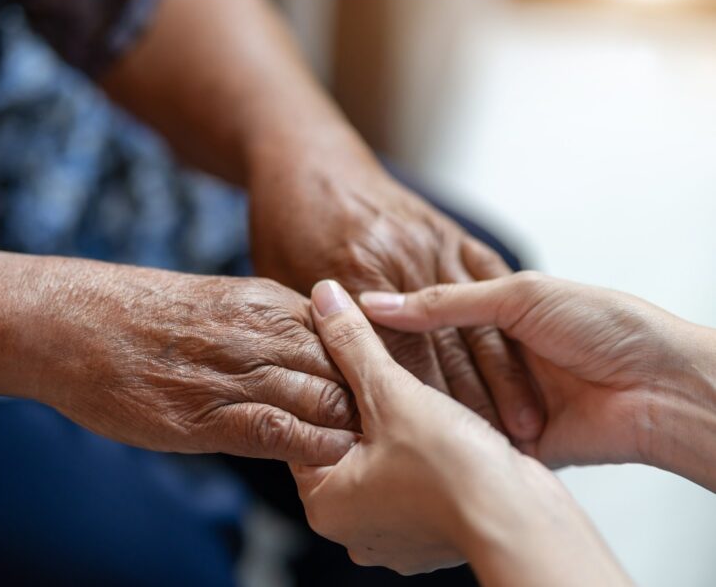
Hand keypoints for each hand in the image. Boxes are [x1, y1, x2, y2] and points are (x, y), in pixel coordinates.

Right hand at [28, 260, 358, 464]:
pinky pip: (281, 432)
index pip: (348, 336)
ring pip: (325, 399)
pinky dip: (312, 448)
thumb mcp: (218, 301)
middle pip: (348, 368)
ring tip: (367, 452)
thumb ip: (266, 325)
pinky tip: (326, 460)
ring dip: (349, 428)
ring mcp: (236, 372)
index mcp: (268, 302)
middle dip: (372, 401)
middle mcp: (262, 332)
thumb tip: (305, 357)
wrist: (73, 322)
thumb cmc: (140, 315)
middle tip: (390, 430)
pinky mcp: (207, 415)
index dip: (370, 367)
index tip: (382, 393)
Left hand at [249, 152, 542, 441]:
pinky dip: (508, 329)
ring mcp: (429, 243)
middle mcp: (398, 259)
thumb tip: (324, 394)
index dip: (421, 412)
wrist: (308, 158)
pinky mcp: (452, 235)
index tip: (443, 456)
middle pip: (440, 347)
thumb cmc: (287, 225)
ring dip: (504, 379)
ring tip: (529, 430)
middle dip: (471, 407)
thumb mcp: (282, 282)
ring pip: (473, 321)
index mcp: (354, 275)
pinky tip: (527, 366)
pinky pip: (490, 287)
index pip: (393, 358)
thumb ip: (311, 332)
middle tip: (499, 457)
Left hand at [292, 280, 627, 584]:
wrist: (524, 523)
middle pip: (345, 444)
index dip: (325, 385)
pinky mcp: (433, 530)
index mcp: (325, 503)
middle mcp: (353, 527)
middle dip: (364, 405)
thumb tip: (324, 297)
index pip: (306, 429)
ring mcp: (395, 533)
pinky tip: (438, 423)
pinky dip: (424, 450)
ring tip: (409, 390)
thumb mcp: (391, 393)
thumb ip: (353, 343)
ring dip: (397, 425)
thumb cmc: (453, 471)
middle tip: (376, 367)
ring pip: (384, 459)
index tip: (340, 354)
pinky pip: (417, 477)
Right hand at [360, 271, 714, 472]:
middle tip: (346, 369)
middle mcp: (498, 356)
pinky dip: (447, 435)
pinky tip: (410, 430)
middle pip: (434, 362)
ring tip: (368, 402)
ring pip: (447, 402)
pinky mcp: (514, 442)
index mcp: (501, 312)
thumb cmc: (608, 326)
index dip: (391, 320)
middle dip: (398, 366)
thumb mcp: (521, 296)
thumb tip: (379, 303)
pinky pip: (470, 439)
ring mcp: (504, 400)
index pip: (430, 315)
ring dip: (420, 401)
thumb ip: (446, 302)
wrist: (662, 388)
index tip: (348, 323)